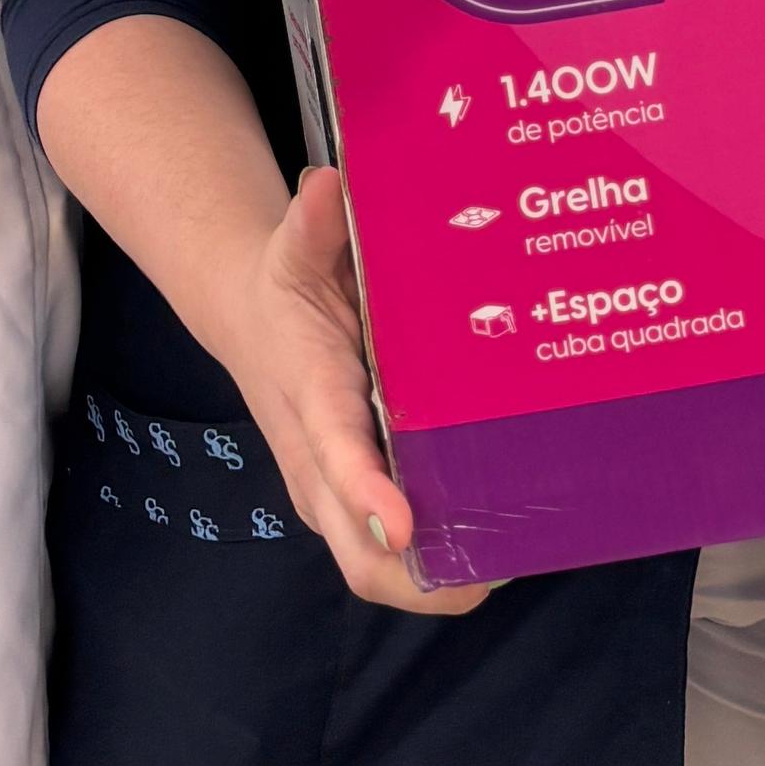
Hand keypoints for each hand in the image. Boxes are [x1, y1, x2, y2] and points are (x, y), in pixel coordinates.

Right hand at [224, 171, 494, 618]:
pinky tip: (497, 536)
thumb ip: (312, 220)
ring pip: (378, 570)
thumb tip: (328, 183)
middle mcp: (317, 463)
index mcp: (310, 396)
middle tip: (501, 559)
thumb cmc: (285, 286)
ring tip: (515, 552)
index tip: (406, 520)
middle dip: (425, 579)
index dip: (368, 491)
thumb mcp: (293, 246)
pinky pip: (391, 555)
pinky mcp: (351, 501)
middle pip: (361, 556)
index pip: (335, 452)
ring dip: (441, 582)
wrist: (249, 321)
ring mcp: (333, 493)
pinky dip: (438, 565)